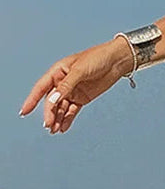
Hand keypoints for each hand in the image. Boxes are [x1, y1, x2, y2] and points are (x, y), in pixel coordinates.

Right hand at [19, 37, 133, 133]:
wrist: (116, 61)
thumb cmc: (97, 58)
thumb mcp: (79, 71)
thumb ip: (66, 86)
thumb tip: (53, 99)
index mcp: (58, 71)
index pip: (41, 88)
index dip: (31, 100)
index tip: (24, 112)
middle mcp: (62, 82)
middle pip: (51, 101)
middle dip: (49, 113)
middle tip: (48, 125)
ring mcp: (72, 91)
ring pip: (60, 108)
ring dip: (57, 119)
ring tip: (54, 130)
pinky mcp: (82, 98)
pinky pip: (71, 111)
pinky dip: (67, 120)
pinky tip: (63, 128)